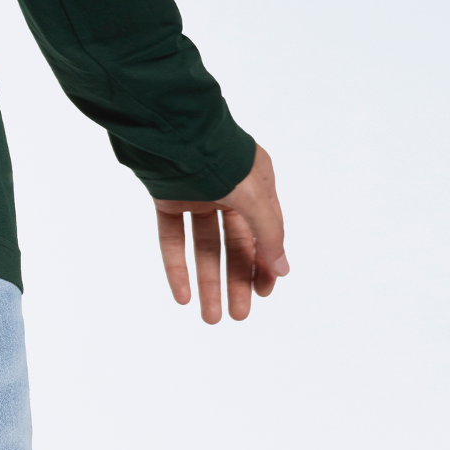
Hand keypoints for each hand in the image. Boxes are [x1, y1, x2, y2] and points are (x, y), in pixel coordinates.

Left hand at [154, 144, 287, 323]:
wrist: (175, 130)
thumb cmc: (223, 157)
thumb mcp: (256, 197)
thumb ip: (269, 234)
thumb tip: (282, 270)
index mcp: (257, 185)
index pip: (264, 233)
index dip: (263, 265)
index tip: (263, 293)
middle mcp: (228, 191)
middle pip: (234, 245)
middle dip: (236, 281)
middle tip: (238, 316)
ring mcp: (197, 195)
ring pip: (203, 247)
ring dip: (207, 282)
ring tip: (211, 318)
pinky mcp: (167, 198)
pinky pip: (172, 238)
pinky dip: (176, 267)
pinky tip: (182, 296)